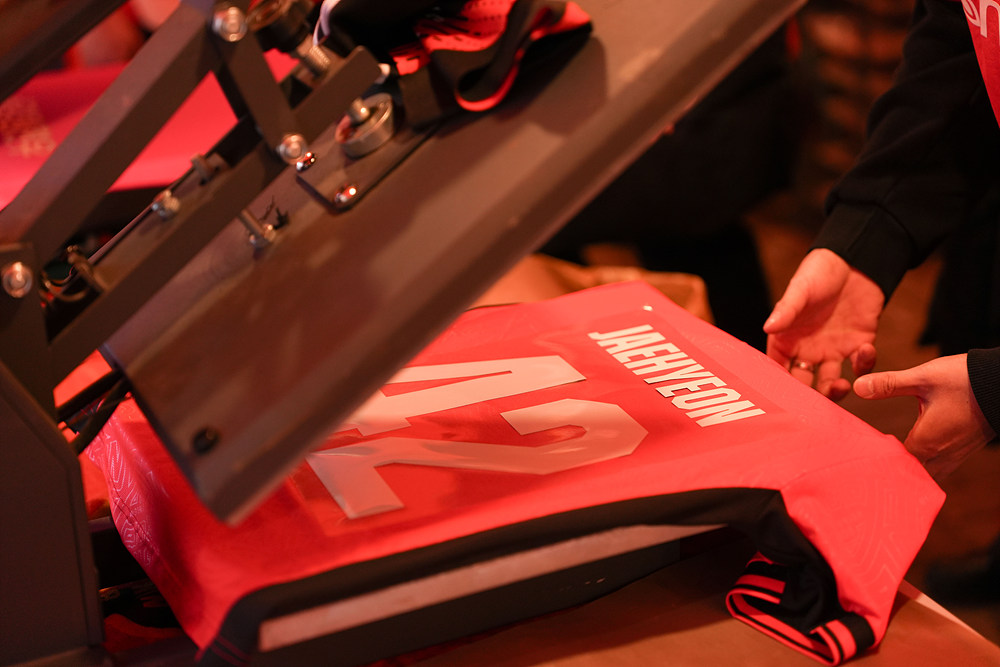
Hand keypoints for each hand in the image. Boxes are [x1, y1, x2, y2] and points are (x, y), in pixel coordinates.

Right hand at [764, 249, 883, 399]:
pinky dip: (864, 365)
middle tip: (814, 403)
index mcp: (787, 339)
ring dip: (834, 390)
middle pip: (803, 383)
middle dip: (808, 396)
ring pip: (830, 382)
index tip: (783, 398)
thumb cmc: (819, 272)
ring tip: (839, 385)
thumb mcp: (800, 290)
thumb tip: (768, 326)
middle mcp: (807, 349)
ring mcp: (833, 350)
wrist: (855, 262)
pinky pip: (860, 366)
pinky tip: (865, 351)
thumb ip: (786, 310)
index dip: (779, 384)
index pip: (778, 368)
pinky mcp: (858, 345)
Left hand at [855, 354, 995, 478]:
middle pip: (907, 476)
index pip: (891, 466)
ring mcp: (954, 456)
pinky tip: (911, 455)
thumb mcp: (922, 378)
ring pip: (924, 474)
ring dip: (906, 470)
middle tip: (866, 464)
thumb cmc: (965, 381)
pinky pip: (937, 468)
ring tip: (885, 462)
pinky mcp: (962, 451)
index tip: (857, 458)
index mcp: (925, 444)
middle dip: (888, 471)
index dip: (873, 463)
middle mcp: (940, 457)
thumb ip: (889, 384)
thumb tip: (858, 386)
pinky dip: (922, 466)